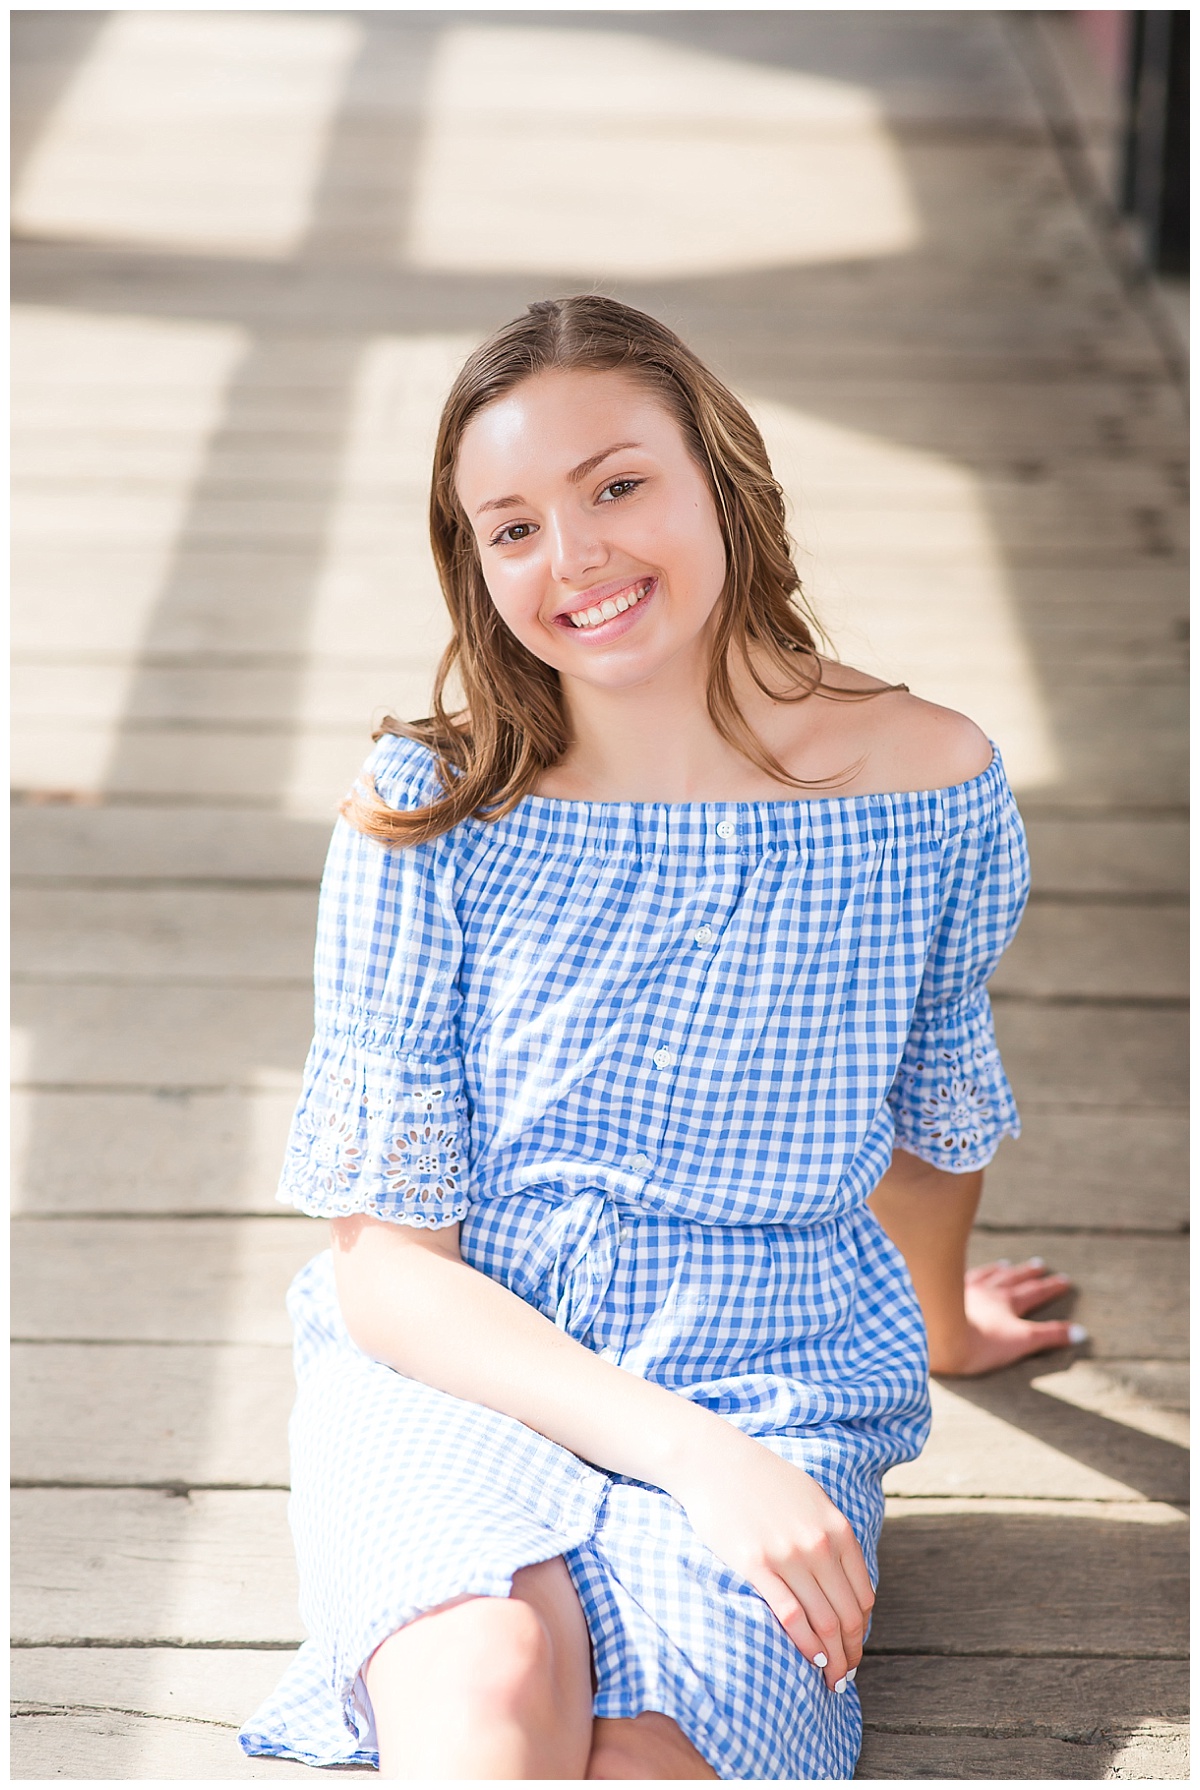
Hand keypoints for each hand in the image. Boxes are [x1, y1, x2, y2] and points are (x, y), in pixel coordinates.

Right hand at [669, 1428, 873, 1692]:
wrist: (713, 1460)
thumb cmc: (761, 1479)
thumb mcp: (811, 1497)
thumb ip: (831, 1533)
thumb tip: (846, 1577)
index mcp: (836, 1528)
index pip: (863, 1594)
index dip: (863, 1629)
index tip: (854, 1646)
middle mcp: (818, 1544)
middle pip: (848, 1614)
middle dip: (852, 1652)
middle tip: (847, 1673)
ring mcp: (788, 1556)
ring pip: (825, 1622)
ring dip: (834, 1658)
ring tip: (832, 1678)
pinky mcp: (756, 1566)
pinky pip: (791, 1616)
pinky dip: (807, 1645)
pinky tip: (811, 1660)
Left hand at [932, 1257, 1083, 1375]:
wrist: (939, 1337)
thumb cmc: (980, 1344)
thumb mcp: (1022, 1342)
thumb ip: (1050, 1336)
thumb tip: (1082, 1333)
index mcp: (1007, 1302)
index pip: (1034, 1292)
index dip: (1050, 1287)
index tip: (1065, 1279)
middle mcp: (987, 1291)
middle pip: (1012, 1279)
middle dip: (1028, 1273)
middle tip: (1040, 1264)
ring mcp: (964, 1290)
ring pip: (986, 1275)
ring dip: (998, 1270)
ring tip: (1004, 1264)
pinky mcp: (944, 1293)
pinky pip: (960, 1277)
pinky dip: (969, 1274)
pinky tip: (966, 1274)